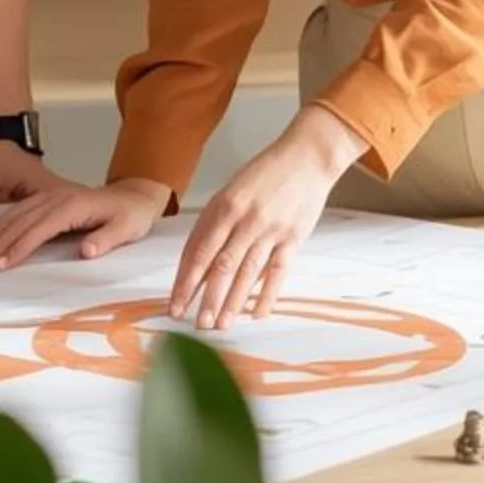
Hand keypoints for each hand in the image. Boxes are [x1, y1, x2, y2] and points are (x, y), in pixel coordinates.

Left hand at [0, 139, 54, 248]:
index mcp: (43, 188)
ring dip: (14, 248)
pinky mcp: (42, 207)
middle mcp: (52, 195)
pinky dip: (17, 239)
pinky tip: (7, 254)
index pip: (29, 225)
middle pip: (33, 230)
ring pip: (32, 230)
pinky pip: (31, 226)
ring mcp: (51, 201)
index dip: (11, 247)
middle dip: (10, 251)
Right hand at [0, 174, 172, 272]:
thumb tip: (86, 251)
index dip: (19, 247)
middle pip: (21, 220)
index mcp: (74, 204)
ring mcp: (51, 195)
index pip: (40, 228)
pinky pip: (19, 210)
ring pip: (15, 213)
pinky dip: (2, 224)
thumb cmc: (132, 215)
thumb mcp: (127, 229)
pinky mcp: (49, 198)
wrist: (136, 196)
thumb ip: (106, 239)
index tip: (1, 264)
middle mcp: (58, 197)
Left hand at [170, 109, 368, 328]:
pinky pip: (277, 271)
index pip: (199, 250)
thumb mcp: (231, 191)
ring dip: (232, 302)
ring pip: (247, 273)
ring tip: (220, 325)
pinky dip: (267, 295)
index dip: (186, 280)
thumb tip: (197, 262)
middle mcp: (246, 220)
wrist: (307, 157)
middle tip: (195, 323)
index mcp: (225, 206)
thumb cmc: (265, 174)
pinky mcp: (293, 238)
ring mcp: (271, 230)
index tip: (176, 303)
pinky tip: (256, 314)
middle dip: (206, 298)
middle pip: (221, 266)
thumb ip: (215, 224)